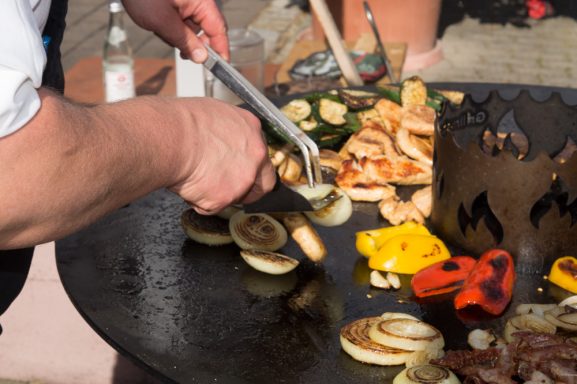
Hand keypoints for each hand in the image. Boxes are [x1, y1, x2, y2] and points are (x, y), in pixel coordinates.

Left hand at [122, 0, 228, 62]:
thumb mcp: (163, 22)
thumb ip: (184, 41)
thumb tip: (202, 57)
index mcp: (202, 2)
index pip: (219, 29)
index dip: (221, 49)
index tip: (221, 67)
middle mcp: (198, 2)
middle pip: (207, 30)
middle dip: (195, 44)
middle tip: (184, 54)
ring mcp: (187, 3)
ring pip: (192, 28)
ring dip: (180, 37)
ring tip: (161, 31)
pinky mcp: (177, 4)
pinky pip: (182, 23)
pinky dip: (173, 30)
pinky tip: (160, 27)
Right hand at [170, 98, 275, 213]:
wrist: (169, 137)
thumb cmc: (180, 122)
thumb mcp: (212, 114)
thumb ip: (227, 132)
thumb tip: (220, 141)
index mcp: (252, 128)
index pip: (261, 155)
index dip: (249, 165)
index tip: (239, 168)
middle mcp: (256, 154)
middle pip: (263, 182)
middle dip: (248, 189)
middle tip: (226, 186)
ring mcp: (243, 177)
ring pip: (236, 196)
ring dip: (219, 194)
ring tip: (195, 178)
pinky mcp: (226, 197)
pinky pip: (212, 206)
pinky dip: (198, 201)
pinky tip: (187, 184)